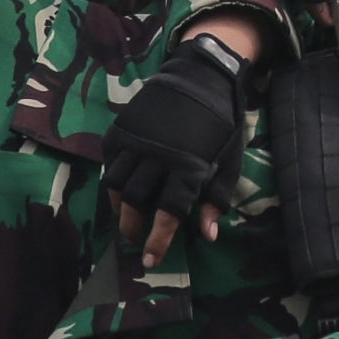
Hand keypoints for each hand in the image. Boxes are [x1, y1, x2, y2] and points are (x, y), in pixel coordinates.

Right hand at [105, 29, 249, 267]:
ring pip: (117, 185)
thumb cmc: (220, 124)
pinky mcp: (122, 129)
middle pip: (136, 203)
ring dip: (119, 207)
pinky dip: (112, 179)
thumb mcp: (228, 162)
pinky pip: (109, 162)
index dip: (158, 240)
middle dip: (133, 227)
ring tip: (125, 217)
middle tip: (135, 238)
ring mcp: (137, 142)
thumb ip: (216, 199)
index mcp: (188, 169)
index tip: (150, 261)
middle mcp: (158, 158)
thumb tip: (208, 236)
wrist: (200, 77)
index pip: (168, 214)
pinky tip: (119, 188)